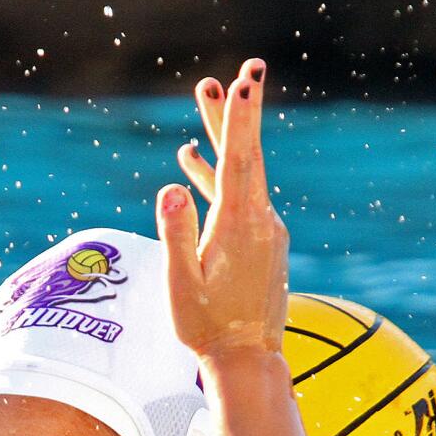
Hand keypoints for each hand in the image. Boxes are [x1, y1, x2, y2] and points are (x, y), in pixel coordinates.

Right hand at [154, 58, 288, 360]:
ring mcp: (264, 231)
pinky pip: (240, 198)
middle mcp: (259, 221)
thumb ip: (176, 235)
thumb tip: (171, 189)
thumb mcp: (181, 285)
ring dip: (223, 141)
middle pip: (245, 156)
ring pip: (242, 175)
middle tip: (229, 76)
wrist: (248, 360)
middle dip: (233, 115)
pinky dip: (220, 177)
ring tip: (205, 105)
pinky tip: (196, 168)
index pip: (238, 160)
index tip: (243, 83)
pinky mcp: (261, 242)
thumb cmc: (207, 327)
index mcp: (238, 226)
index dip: (238, 119)